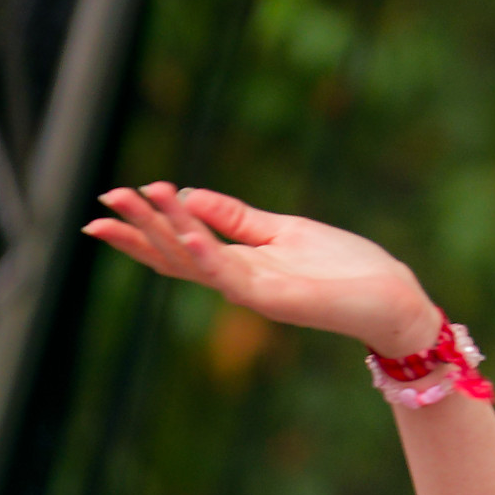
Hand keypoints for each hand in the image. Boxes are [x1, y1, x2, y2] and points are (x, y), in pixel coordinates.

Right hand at [84, 182, 437, 354]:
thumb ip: (237, 218)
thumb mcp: (284, 231)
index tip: (114, 197)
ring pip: (196, 261)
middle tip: (102, 201)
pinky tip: (186, 233)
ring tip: (133, 199)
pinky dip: (208, 255)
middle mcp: (239, 282)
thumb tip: (188, 194)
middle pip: (175, 255)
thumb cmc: (346, 267)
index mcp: (241, 264)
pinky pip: (233, 276)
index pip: (180, 244)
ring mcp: (255, 293)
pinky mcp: (277, 300)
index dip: (147, 224)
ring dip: (164, 230)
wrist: (392, 298)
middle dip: (139, 228)